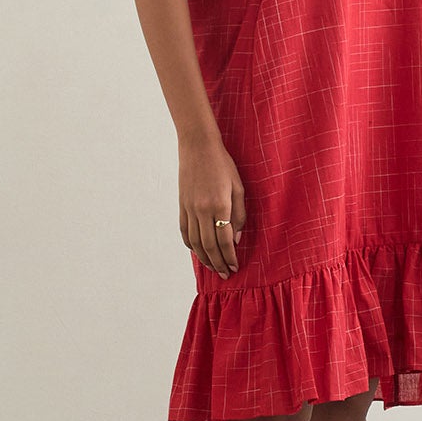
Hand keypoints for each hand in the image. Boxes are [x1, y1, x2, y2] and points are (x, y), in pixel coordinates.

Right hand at [178, 133, 245, 277]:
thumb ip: (239, 214)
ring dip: (204, 258)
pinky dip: (191, 245)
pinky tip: (198, 252)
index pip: (224, 240)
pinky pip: (184, 231)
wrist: (198, 146)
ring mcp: (189, 208)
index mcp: (219, 205)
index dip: (229, 256)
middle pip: (209, 245)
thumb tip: (236, 238)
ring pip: (195, 242)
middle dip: (218, 263)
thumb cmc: (223, 164)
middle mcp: (202, 210)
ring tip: (213, 268)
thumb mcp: (238, 187)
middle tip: (225, 274)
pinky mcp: (181, 205)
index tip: (235, 267)